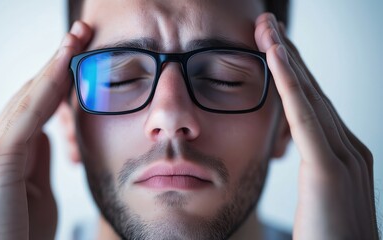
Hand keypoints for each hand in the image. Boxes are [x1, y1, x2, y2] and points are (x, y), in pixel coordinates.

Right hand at [0, 21, 91, 239]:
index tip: (81, 54)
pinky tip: (65, 66)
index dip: (59, 76)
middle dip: (58, 60)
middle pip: (32, 91)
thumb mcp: (37, 191)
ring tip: (77, 37)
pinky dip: (47, 88)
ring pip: (30, 96)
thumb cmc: (19, 235)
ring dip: (55, 64)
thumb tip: (50, 134)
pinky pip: (28, 115)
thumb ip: (39, 160)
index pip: (36, 103)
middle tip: (82, 32)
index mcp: (7, 149)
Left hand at [255, 13, 377, 239]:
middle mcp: (349, 148)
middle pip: (313, 90)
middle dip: (289, 53)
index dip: (293, 71)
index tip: (272, 46)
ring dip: (286, 56)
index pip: (314, 103)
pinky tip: (274, 55)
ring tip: (267, 27)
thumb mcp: (320, 201)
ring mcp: (344, 156)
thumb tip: (300, 159)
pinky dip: (289, 82)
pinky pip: (304, 116)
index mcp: (345, 155)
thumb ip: (315, 176)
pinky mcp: (328, 169)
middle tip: (268, 24)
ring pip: (309, 94)